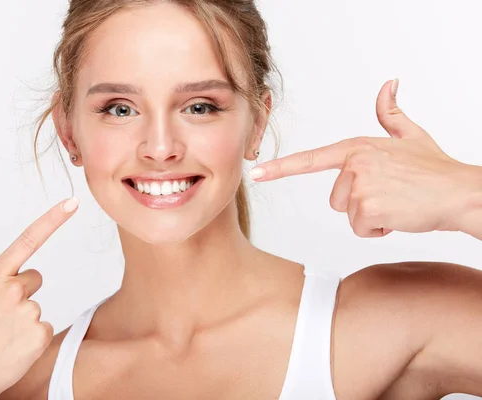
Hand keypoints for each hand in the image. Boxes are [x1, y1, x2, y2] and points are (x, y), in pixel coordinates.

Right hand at [0, 197, 79, 399]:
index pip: (27, 241)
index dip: (52, 220)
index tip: (72, 203)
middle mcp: (13, 291)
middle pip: (34, 279)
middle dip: (21, 292)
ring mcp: (28, 313)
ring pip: (37, 306)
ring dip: (24, 318)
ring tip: (1, 335)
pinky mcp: (40, 334)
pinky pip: (45, 328)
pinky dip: (32, 338)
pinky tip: (12, 347)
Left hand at [249, 79, 479, 237]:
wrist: (460, 193)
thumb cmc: (435, 169)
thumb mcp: (411, 136)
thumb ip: (391, 113)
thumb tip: (389, 85)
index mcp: (357, 148)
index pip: (311, 159)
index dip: (281, 167)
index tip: (257, 173)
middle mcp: (354, 164)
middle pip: (336, 199)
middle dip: (360, 204)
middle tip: (390, 194)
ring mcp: (359, 185)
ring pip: (348, 215)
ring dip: (371, 216)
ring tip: (396, 203)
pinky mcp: (367, 207)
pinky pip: (362, 229)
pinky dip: (380, 229)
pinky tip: (399, 215)